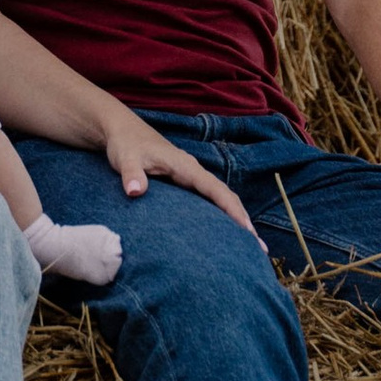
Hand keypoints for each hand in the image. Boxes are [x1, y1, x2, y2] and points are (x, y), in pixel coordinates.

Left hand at [99, 110, 256, 232]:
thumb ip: (132, 174)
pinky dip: (219, 216)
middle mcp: (193, 172)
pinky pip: (207, 201)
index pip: (216, 190)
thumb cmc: (125, 144)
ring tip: (249, 247)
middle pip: (225, 197)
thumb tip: (135, 191)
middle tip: (259, 248)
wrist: (120, 131)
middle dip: (243, 220)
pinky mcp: (182, 183)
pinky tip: (223, 233)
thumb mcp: (126, 158)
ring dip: (234, 219)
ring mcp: (189, 178)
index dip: (233, 210)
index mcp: (186, 166)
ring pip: (218, 200)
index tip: (247, 230)